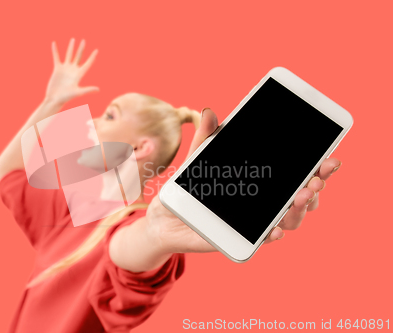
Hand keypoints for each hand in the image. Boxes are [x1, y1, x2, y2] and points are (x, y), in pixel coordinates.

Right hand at [44, 38, 98, 105]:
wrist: (55, 98)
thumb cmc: (67, 97)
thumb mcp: (78, 92)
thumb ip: (88, 89)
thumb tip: (98, 89)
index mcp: (79, 75)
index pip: (87, 64)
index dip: (92, 57)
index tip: (96, 50)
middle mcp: (73, 70)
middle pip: (78, 57)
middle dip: (81, 49)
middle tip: (83, 40)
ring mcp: (65, 69)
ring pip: (69, 55)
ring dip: (71, 48)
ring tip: (73, 39)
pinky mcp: (57, 69)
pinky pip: (56, 57)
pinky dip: (55, 51)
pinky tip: (54, 43)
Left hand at [146, 108, 342, 252]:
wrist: (166, 216)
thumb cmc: (189, 186)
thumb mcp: (198, 159)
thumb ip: (206, 139)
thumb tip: (210, 112)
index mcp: (263, 180)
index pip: (298, 173)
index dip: (318, 168)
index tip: (330, 158)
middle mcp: (266, 201)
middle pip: (303, 196)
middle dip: (315, 187)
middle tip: (316, 179)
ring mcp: (256, 220)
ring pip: (290, 218)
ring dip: (299, 209)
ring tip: (299, 197)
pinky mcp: (241, 237)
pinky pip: (262, 239)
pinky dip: (271, 235)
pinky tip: (273, 231)